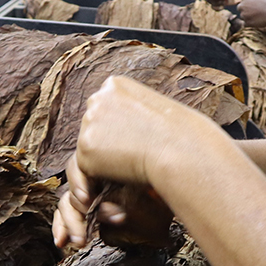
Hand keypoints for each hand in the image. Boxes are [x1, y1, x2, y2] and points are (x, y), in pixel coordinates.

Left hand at [50, 76, 211, 248]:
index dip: (120, 130)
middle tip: (131, 159)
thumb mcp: (155, 111)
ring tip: (127, 170)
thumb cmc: (180, 134)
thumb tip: (123, 131)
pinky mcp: (85, 148)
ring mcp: (89, 123)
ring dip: (104, 161)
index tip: (136, 142)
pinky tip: (119, 181)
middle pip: (93, 127)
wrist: (180, 149)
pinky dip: (98, 178)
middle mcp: (97, 98)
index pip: (107, 110)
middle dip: (108, 144)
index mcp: (115, 85)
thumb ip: (133, 114)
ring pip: (89, 147)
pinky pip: (86, 168)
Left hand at [238, 0, 265, 29]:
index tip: (259, 4)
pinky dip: (252, 23)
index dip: (251, 3)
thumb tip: (249, 4)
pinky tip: (260, 20)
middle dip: (248, 10)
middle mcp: (242, 3)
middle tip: (259, 11)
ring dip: (250, 17)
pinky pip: (246, 24)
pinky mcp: (246, 22)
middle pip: (241, 8)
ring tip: (261, 15)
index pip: (244, 0)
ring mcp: (243, 13)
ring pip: (244, 16)